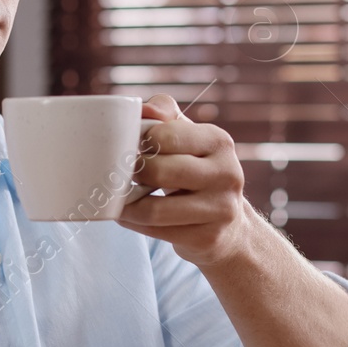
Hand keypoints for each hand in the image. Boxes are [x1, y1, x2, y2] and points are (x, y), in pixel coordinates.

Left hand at [116, 94, 257, 267]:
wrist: (228, 224)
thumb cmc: (197, 171)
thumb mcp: (188, 137)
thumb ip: (164, 114)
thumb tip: (145, 109)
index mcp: (219, 141)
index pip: (163, 136)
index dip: (138, 143)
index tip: (132, 149)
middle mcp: (227, 173)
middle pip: (157, 172)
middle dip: (133, 175)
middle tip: (125, 175)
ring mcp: (220, 208)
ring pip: (153, 209)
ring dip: (127, 205)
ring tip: (119, 198)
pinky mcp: (208, 237)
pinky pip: (156, 231)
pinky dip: (134, 223)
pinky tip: (128, 215)